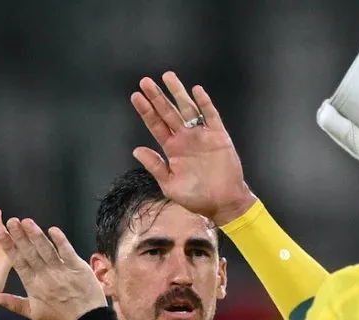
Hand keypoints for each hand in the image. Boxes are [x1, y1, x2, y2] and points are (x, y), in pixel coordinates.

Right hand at [0, 219, 106, 319]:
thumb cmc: (60, 318)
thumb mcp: (33, 314)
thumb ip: (13, 303)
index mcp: (33, 285)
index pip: (18, 262)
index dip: (9, 248)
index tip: (1, 234)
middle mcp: (45, 276)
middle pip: (30, 253)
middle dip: (20, 236)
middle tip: (11, 221)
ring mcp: (61, 270)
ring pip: (46, 250)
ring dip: (36, 235)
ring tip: (26, 222)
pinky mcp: (78, 267)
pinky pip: (67, 252)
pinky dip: (60, 241)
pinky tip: (52, 230)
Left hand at [130, 72, 254, 225]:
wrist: (223, 203)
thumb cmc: (196, 197)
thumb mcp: (169, 185)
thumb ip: (155, 166)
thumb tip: (137, 149)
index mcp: (172, 149)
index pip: (156, 125)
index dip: (146, 111)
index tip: (135, 96)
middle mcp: (185, 138)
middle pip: (168, 113)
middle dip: (157, 97)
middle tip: (145, 82)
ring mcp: (201, 135)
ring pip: (187, 109)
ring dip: (178, 93)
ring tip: (167, 77)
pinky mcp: (218, 135)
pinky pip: (211, 116)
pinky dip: (204, 103)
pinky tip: (196, 91)